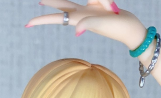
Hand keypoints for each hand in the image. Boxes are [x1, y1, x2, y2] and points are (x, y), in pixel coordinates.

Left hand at [26, 0, 146, 49]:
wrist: (133, 31)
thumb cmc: (119, 29)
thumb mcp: (103, 24)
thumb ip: (88, 24)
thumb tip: (75, 31)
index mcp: (80, 19)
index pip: (57, 18)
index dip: (41, 20)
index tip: (27, 24)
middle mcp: (83, 15)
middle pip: (62, 6)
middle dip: (50, 3)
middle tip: (38, 2)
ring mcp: (91, 11)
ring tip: (106, 8)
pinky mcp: (100, 8)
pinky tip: (110, 6)